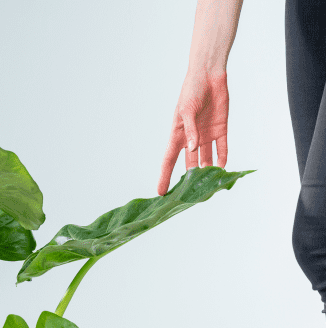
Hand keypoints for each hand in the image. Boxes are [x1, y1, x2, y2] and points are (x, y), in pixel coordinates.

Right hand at [157, 70, 229, 195]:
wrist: (209, 74)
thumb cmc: (191, 90)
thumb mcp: (187, 110)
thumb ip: (190, 130)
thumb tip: (192, 149)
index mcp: (178, 135)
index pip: (169, 160)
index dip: (165, 176)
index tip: (161, 193)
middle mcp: (191, 139)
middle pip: (188, 164)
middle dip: (188, 179)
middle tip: (189, 195)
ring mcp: (206, 135)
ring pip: (206, 159)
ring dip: (207, 171)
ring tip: (208, 185)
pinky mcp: (220, 129)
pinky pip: (221, 147)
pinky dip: (223, 157)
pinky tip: (223, 167)